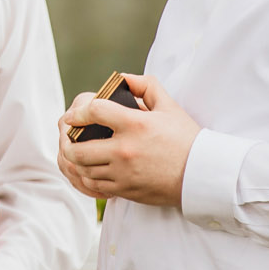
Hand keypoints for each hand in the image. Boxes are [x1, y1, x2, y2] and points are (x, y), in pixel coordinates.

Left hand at [56, 74, 200, 206]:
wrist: (201, 175)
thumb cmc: (186, 139)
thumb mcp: (169, 105)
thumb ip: (145, 85)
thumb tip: (121, 78)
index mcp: (135, 124)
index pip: (94, 111)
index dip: (78, 111)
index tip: (74, 115)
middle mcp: (125, 150)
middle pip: (78, 148)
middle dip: (67, 141)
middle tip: (68, 137)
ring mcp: (123, 173)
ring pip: (83, 169)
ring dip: (76, 160)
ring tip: (77, 153)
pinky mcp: (126, 190)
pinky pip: (95, 186)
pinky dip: (87, 178)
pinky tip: (90, 170)